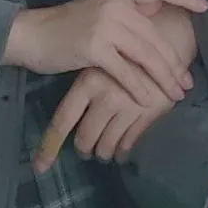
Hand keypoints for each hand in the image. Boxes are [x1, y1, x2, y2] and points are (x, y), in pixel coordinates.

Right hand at [3, 0, 207, 105]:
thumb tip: (157, 30)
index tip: (205, 7)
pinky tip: (149, 100)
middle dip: (174, 62)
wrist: (32, 34)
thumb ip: (126, 16)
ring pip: (145, 54)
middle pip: (155, 35)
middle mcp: (115, 4)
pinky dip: (140, 88)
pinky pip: (125, 71)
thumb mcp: (100, 12)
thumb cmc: (66, 27)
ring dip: (164, 77)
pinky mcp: (94, 47)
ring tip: (175, 94)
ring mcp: (105, 25)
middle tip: (187, 82)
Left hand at [32, 66, 172, 172]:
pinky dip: (122, 152)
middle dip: (84, 149)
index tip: (40, 167)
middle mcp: (106, 97)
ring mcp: (128, 107)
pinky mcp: (148, 115)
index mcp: (88, 82)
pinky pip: (127, 145)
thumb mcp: (100, 63)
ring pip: (106, 146)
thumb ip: (85, 88)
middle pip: (85, 138)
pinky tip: (121, 151)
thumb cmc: (126, 52)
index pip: (63, 120)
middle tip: (86, 149)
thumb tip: (66, 117)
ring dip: (103, 153)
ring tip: (103, 151)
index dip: (50, 146)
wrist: (166, 40)